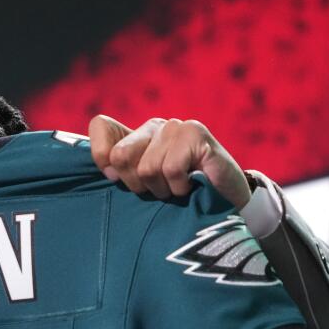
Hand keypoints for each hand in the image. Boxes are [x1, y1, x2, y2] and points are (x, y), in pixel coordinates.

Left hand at [87, 115, 251, 208]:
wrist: (227, 203)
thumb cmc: (181, 197)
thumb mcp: (144, 187)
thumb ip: (122, 175)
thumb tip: (107, 170)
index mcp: (137, 135)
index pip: (101, 126)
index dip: (101, 156)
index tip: (116, 179)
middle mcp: (155, 125)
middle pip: (120, 154)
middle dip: (135, 184)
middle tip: (156, 190)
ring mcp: (176, 127)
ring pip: (147, 168)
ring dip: (162, 189)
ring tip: (177, 189)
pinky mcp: (196, 133)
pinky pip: (171, 168)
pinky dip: (179, 187)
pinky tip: (192, 185)